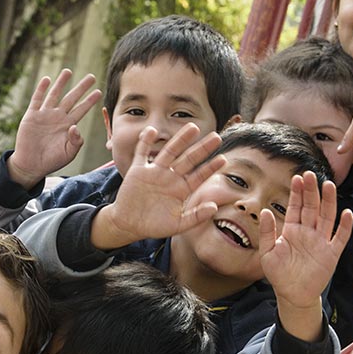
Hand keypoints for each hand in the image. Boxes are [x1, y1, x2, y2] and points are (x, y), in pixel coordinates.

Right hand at [7, 69, 101, 188]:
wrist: (32, 165)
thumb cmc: (52, 160)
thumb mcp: (69, 153)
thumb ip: (76, 141)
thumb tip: (75, 126)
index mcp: (68, 125)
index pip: (81, 110)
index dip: (90, 101)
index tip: (99, 91)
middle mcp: (58, 117)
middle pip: (71, 98)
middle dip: (81, 88)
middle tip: (92, 76)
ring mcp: (45, 115)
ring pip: (54, 95)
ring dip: (61, 83)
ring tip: (68, 71)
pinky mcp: (32, 116)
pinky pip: (37, 100)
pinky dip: (41, 89)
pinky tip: (47, 79)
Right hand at [91, 124, 225, 249]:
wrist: (128, 225)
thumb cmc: (154, 226)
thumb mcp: (178, 225)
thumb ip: (196, 216)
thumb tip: (214, 207)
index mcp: (181, 189)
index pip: (199, 175)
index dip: (211, 167)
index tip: (223, 159)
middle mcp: (170, 177)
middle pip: (189, 159)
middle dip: (202, 148)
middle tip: (216, 137)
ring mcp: (155, 172)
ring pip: (170, 151)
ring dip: (181, 139)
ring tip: (193, 127)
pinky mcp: (138, 170)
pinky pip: (142, 152)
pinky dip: (146, 141)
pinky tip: (152, 131)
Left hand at [260, 172, 352, 340]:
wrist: (292, 295)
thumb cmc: (278, 274)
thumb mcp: (267, 253)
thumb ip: (267, 232)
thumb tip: (265, 211)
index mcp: (292, 230)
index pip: (296, 207)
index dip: (297, 192)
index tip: (297, 177)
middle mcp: (308, 232)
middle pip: (312, 207)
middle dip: (312, 191)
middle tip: (311, 175)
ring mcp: (321, 241)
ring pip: (327, 217)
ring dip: (329, 202)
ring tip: (329, 185)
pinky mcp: (331, 253)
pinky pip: (340, 237)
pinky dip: (345, 226)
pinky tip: (347, 213)